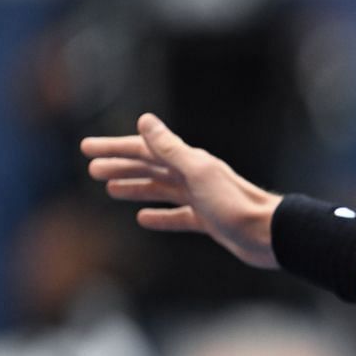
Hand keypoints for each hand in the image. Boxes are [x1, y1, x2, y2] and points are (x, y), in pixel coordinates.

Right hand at [81, 114, 280, 269]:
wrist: (269, 234)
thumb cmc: (235, 204)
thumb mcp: (199, 173)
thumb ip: (171, 148)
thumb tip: (144, 120)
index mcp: (191, 162)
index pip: (145, 150)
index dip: (115, 148)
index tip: (86, 149)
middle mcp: (196, 177)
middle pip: (151, 168)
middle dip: (121, 166)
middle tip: (92, 169)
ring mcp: (203, 199)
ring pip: (162, 190)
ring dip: (136, 187)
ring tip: (110, 189)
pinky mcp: (209, 222)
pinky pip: (178, 217)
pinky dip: (159, 216)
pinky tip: (143, 219)